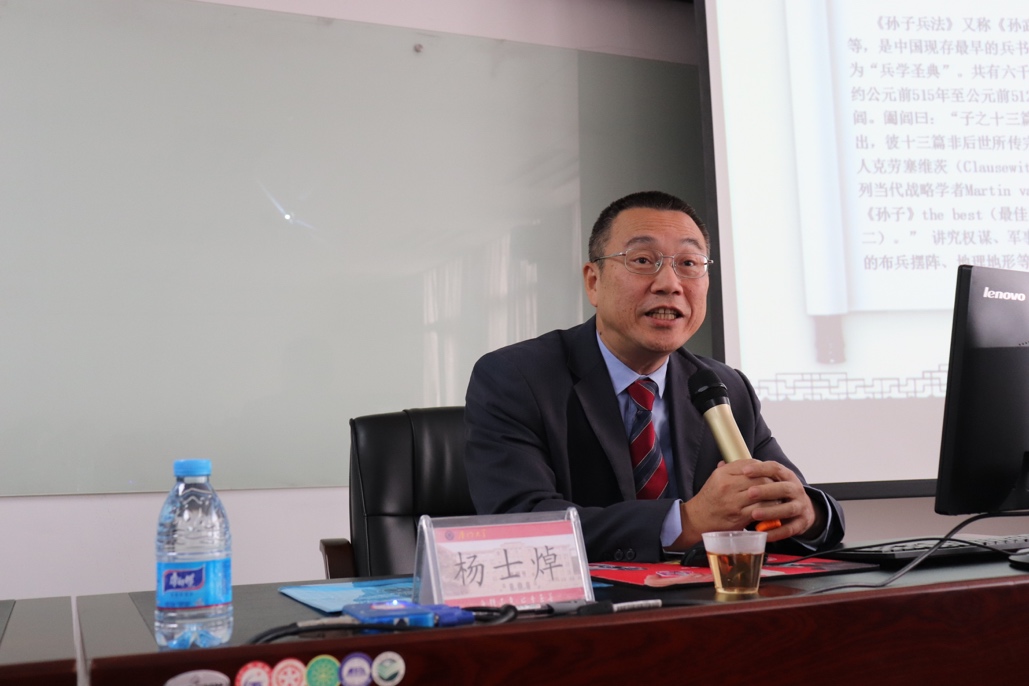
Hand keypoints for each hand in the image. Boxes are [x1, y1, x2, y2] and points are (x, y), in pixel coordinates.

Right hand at [669, 459, 818, 549]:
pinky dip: (770, 508)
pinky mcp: (739, 516)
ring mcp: (733, 501)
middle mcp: (728, 485)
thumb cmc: (709, 498)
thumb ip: (731, 469)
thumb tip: (751, 463)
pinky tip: (773, 508)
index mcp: (723, 473)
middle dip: (772, 481)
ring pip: (762, 493)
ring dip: (773, 495)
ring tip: (778, 496)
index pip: (750, 464)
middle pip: (759, 478)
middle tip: (779, 484)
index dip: (763, 468)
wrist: (698, 518)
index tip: (769, 472)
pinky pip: (761, 509)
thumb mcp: (715, 478)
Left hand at [736, 460, 819, 542]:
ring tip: (753, 514)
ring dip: (771, 511)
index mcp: (786, 476)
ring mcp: (801, 506)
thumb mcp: (767, 481)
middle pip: (783, 487)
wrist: (801, 509)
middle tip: (749, 493)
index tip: (745, 471)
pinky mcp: (801, 523)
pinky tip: (763, 534)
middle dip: (766, 490)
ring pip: (788, 508)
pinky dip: (776, 532)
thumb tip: (721, 465)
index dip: (760, 469)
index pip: (775, 468)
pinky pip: (789, 529)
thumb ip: (749, 475)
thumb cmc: (776, 493)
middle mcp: (796, 489)